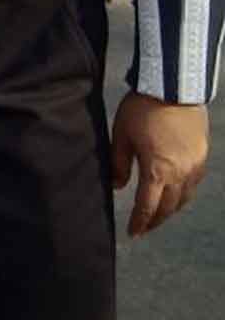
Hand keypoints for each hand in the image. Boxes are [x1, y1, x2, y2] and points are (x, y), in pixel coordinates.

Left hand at [110, 91, 208, 237]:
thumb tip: (118, 187)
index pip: (148, 206)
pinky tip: (174, 192)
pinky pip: (193, 183)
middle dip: (155, 220)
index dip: (140, 222)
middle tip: (144, 228)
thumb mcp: (122, 136)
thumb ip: (119, 164)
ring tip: (158, 214)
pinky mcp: (202, 155)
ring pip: (184, 198)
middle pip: (169, 207)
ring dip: (170, 209)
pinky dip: (183, 193)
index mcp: (158, 171)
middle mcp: (181, 173)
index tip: (132, 233)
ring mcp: (195, 165)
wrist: (173, 86)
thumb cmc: (142, 109)